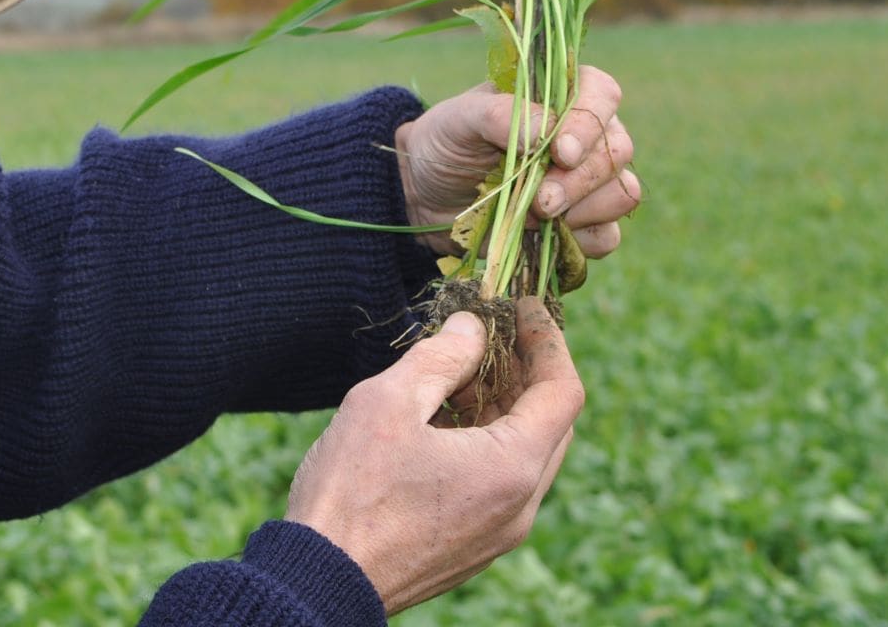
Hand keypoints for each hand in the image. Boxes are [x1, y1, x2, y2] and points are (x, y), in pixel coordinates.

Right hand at [285, 299, 582, 614]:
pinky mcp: (475, 546)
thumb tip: (473, 329)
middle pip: (552, 424)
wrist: (323, 579)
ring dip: (504, 407)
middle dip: (527, 371)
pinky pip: (501, 482)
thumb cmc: (351, 491)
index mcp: (512, 467)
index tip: (525, 306)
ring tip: (459, 371)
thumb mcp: (388, 404)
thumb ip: (440, 358)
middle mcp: (521, 506)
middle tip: (492, 333)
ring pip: (526, 455)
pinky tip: (443, 421)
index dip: (549, 341)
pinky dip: (488, 441)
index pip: (564, 391)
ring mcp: (500, 532)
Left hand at [393, 64, 640, 256]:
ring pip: (622, 193)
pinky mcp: (582, 223)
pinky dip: (582, 241)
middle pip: (617, 150)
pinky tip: (546, 234)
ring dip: (583, 210)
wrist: (425, 195)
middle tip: (540, 200)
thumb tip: (548, 132)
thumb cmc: (446, 143)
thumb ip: (500, 115)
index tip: (561, 154)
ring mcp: (588, 181)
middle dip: (579, 180)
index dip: (589, 124)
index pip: (601, 94)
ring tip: (537, 213)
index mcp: (561, 94)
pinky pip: (608, 236)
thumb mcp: (458, 120)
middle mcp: (585, 135)